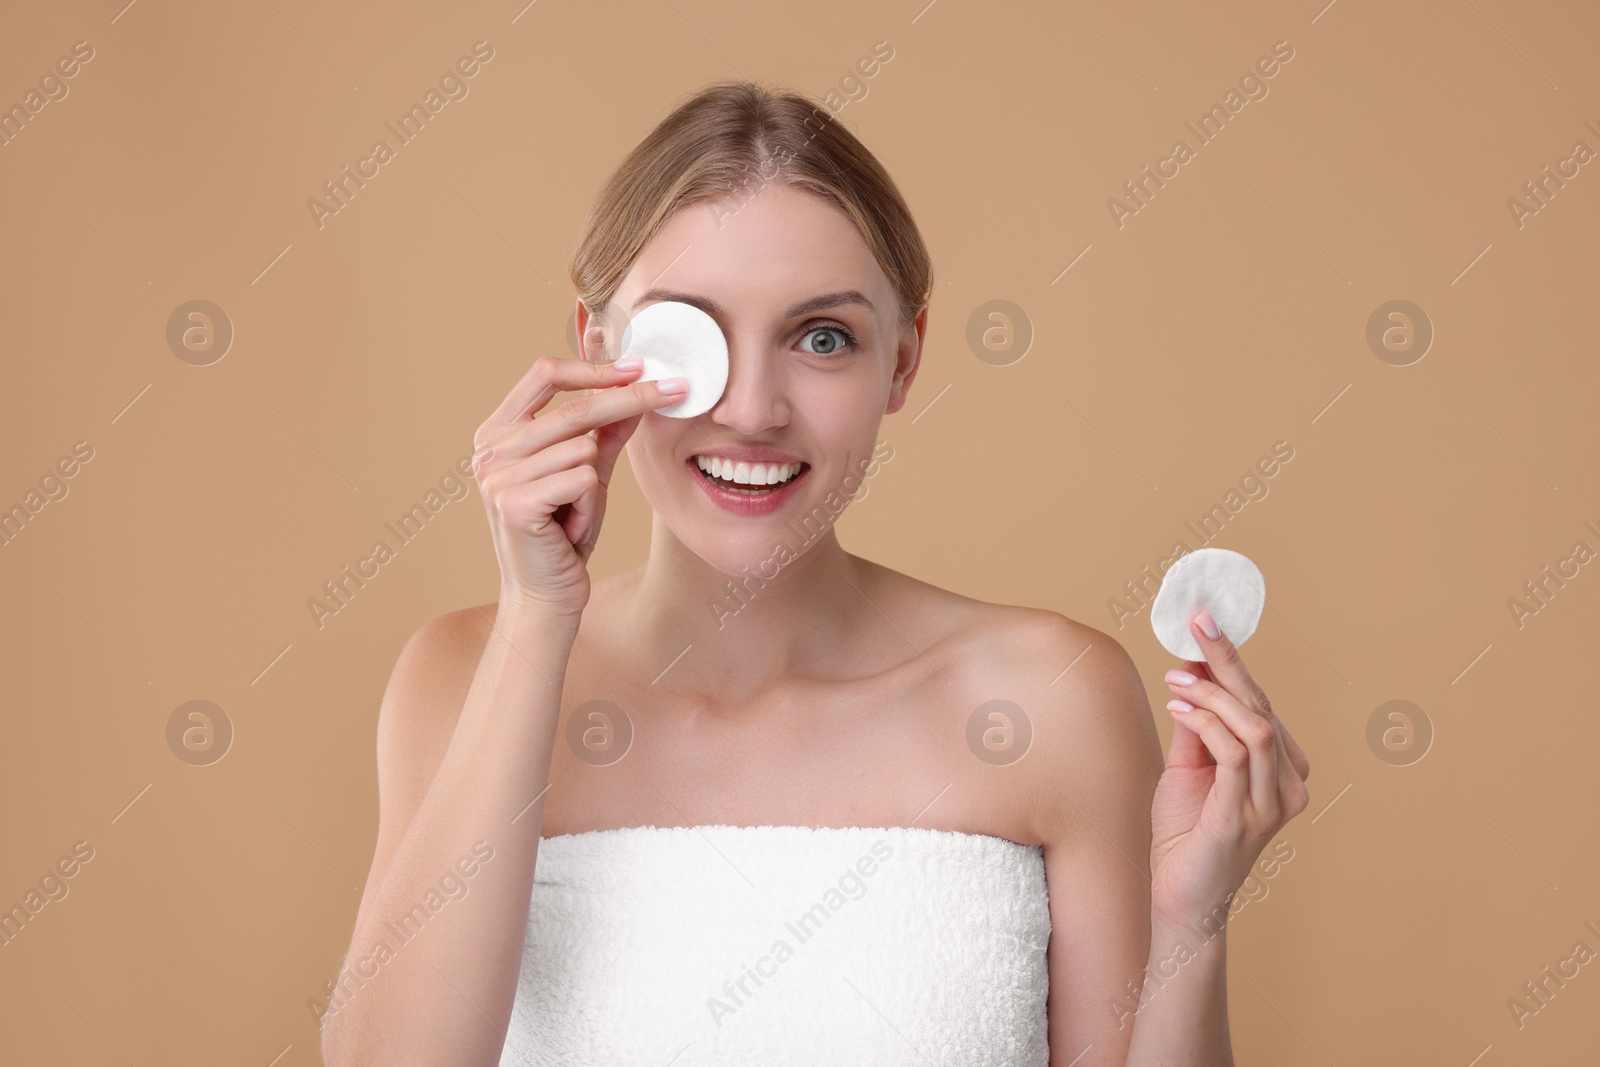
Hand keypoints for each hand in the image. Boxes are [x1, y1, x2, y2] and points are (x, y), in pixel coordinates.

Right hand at [471, 352, 686, 617]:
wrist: (546, 596)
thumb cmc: (564, 535)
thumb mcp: (589, 475)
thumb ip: (606, 433)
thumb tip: (638, 389)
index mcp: (498, 431)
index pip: (544, 374)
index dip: (594, 367)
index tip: (639, 366)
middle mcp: (490, 449)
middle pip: (573, 406)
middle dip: (629, 399)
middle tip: (674, 391)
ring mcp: (497, 476)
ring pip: (583, 447)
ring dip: (596, 483)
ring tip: (577, 512)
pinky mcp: (514, 503)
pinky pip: (582, 479)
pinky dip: (590, 505)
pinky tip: (570, 528)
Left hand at [1148, 610, 1310, 927]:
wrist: (1181, 898)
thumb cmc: (1186, 834)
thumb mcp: (1189, 767)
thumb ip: (1197, 725)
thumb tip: (1189, 673)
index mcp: (1283, 771)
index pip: (1262, 705)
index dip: (1233, 663)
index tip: (1204, 626)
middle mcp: (1288, 786)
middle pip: (1263, 707)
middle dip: (1229, 660)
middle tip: (1199, 624)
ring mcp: (1270, 805)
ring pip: (1255, 727)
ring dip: (1213, 693)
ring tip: (1177, 678)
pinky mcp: (1242, 818)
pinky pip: (1234, 756)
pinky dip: (1206, 723)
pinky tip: (1179, 708)